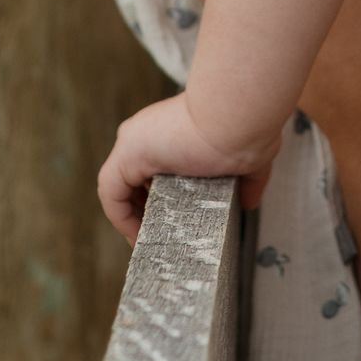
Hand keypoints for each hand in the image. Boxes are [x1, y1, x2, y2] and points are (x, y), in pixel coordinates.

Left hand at [97, 88, 279, 241]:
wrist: (238, 116)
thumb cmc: (247, 129)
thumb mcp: (248, 159)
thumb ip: (247, 181)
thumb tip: (249, 203)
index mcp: (172, 132)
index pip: (155, 171)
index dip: (159, 200)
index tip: (172, 225)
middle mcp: (148, 134)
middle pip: (136, 181)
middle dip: (147, 211)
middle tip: (161, 238)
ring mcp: (135, 141)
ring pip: (121, 187)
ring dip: (132, 217)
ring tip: (150, 243)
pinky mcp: (127, 153)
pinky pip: (111, 194)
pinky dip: (121, 218)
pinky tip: (137, 237)